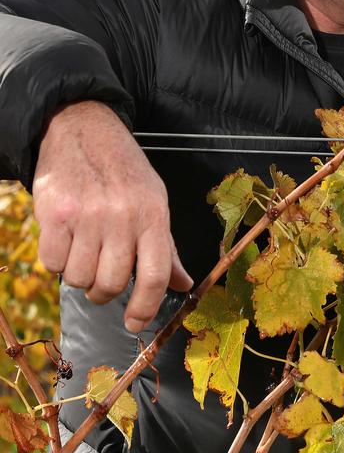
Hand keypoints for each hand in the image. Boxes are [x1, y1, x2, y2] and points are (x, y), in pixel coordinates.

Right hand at [33, 100, 192, 332]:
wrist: (83, 129)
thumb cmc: (122, 170)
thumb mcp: (154, 200)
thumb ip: (166, 247)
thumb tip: (184, 285)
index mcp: (153, 215)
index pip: (155, 275)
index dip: (145, 308)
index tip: (134, 323)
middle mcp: (123, 216)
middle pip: (112, 284)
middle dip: (104, 291)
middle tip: (101, 276)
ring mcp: (88, 215)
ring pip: (79, 279)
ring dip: (79, 275)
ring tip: (84, 250)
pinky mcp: (55, 214)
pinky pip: (52, 263)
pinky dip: (56, 260)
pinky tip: (65, 239)